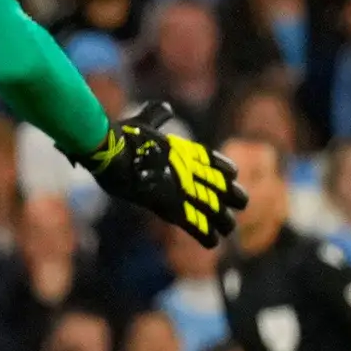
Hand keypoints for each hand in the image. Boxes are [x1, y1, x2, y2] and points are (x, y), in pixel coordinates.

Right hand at [83, 101, 243, 245]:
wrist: (110, 152)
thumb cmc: (121, 136)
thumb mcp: (143, 121)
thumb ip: (157, 115)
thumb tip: (166, 107)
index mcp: (184, 151)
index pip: (213, 161)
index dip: (226, 169)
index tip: (234, 175)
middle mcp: (189, 170)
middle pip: (221, 186)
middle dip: (231, 197)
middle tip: (241, 204)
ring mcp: (181, 189)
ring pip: (213, 209)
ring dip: (222, 220)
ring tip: (229, 229)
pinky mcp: (169, 206)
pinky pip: (192, 224)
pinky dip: (204, 235)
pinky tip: (214, 243)